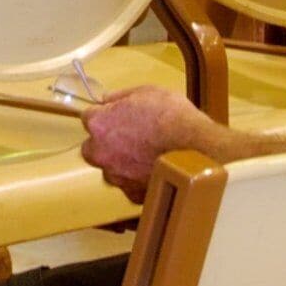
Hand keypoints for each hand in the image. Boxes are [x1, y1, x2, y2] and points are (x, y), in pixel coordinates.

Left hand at [80, 84, 212, 197]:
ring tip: (148, 155)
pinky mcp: (132, 194)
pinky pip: (130, 185)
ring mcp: (116, 176)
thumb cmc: (173, 119)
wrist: (196, 151)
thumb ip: (121, 96)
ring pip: (112, 169)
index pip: (89, 117)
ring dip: (123, 163)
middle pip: (93, 147)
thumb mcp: (148, 92)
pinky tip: (156, 169)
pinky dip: (139, 179)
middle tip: (131, 136)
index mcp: (99, 124)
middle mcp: (101, 153)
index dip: (106, 115)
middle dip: (107, 143)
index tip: (118, 115)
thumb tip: (109, 99)